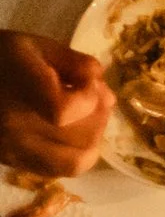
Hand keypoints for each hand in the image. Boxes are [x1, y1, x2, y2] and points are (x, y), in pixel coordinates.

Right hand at [0, 30, 111, 177]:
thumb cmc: (0, 58)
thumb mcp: (36, 45)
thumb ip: (75, 63)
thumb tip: (102, 88)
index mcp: (20, 90)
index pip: (65, 110)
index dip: (89, 98)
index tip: (88, 83)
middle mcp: (15, 126)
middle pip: (79, 140)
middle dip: (99, 116)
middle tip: (96, 98)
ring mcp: (13, 150)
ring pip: (74, 163)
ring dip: (92, 140)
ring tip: (87, 118)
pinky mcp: (12, 162)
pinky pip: (56, 170)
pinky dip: (74, 155)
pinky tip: (72, 134)